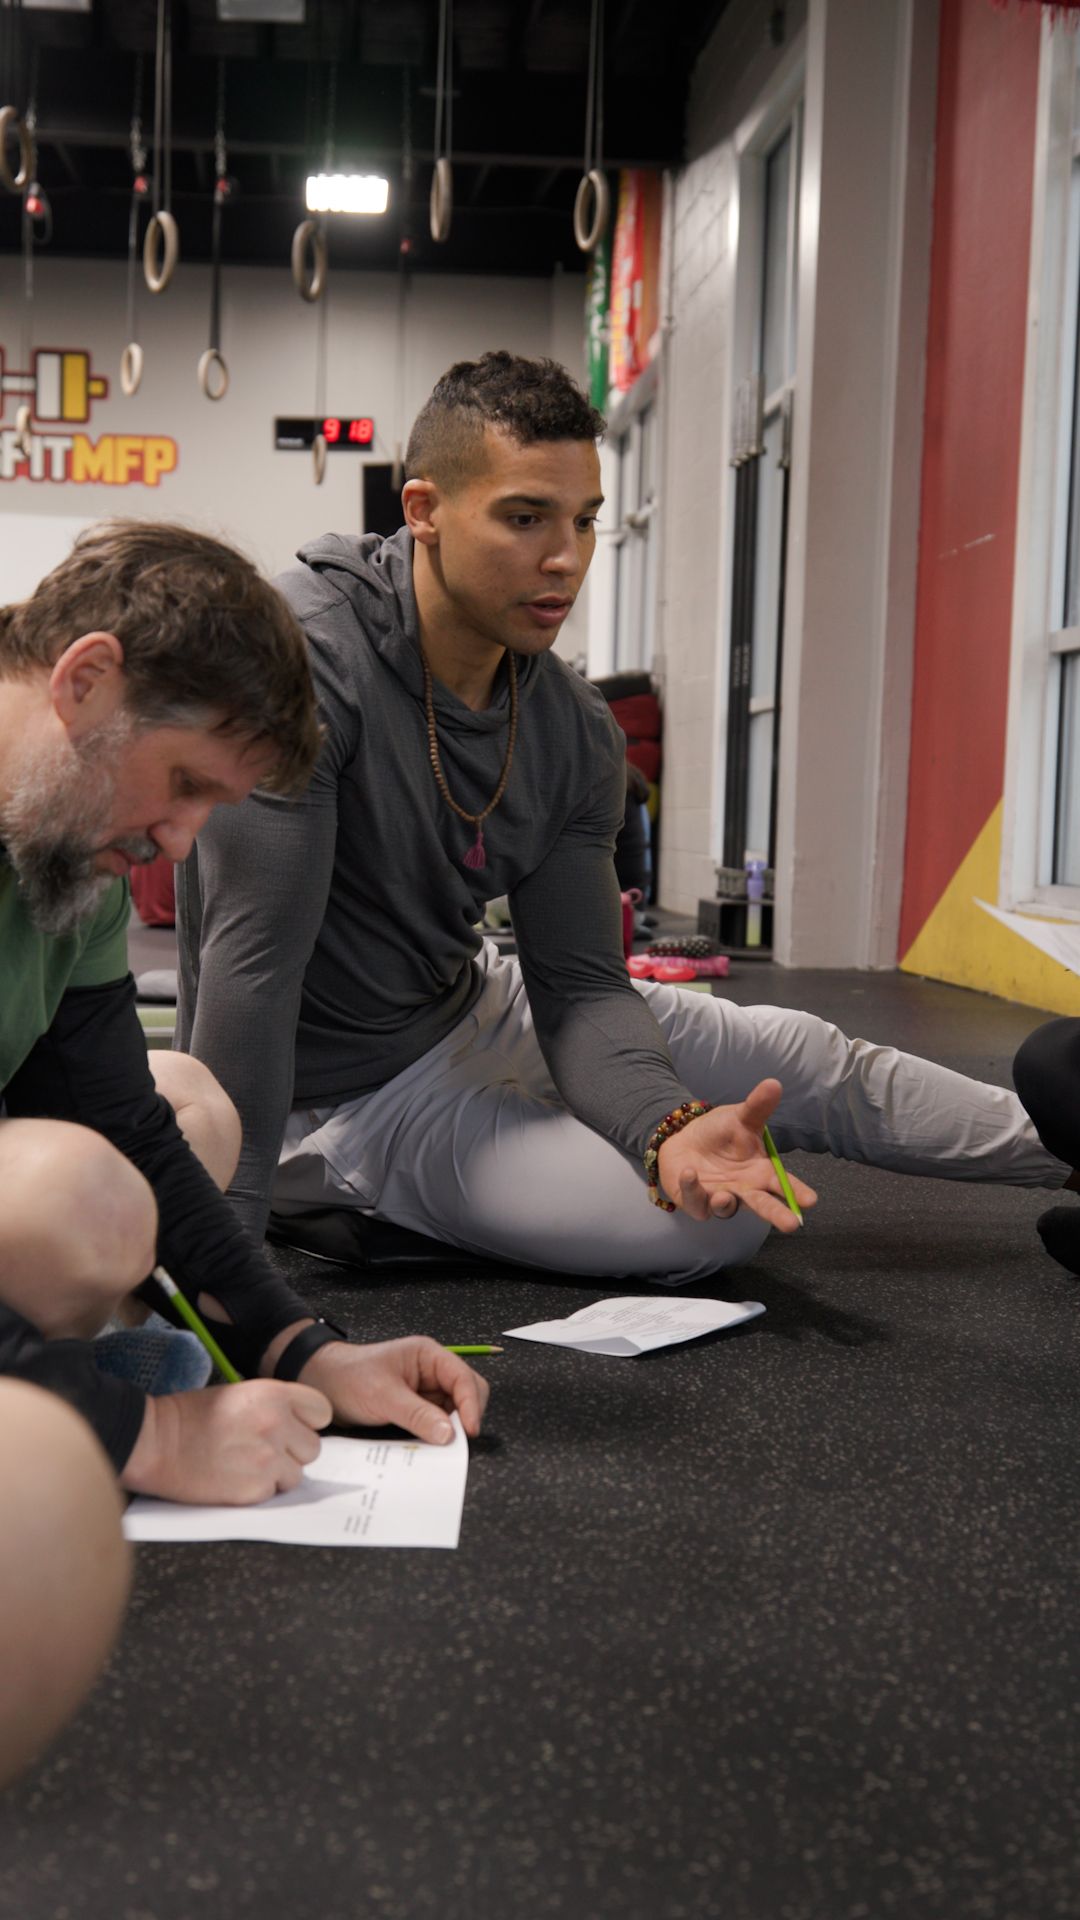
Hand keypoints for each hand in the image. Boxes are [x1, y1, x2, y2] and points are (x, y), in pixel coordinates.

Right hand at [121, 1380, 331, 1505]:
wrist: (155, 1442)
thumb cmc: (189, 1417)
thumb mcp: (239, 1395)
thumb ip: (273, 1407)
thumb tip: (296, 1428)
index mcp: (274, 1395)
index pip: (321, 1412)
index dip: (307, 1423)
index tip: (294, 1429)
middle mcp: (276, 1424)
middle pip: (312, 1448)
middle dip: (292, 1453)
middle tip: (263, 1452)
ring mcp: (267, 1457)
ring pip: (296, 1475)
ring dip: (276, 1475)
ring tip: (245, 1466)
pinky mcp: (254, 1488)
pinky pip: (272, 1494)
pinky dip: (257, 1491)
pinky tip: (234, 1478)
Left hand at [298, 1337, 490, 1445]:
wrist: (322, 1385)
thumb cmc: (349, 1377)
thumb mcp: (383, 1395)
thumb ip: (417, 1414)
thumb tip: (448, 1434)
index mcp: (428, 1356)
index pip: (464, 1378)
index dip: (471, 1404)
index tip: (469, 1431)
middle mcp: (432, 1372)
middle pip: (467, 1393)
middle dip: (465, 1417)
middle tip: (455, 1441)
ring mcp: (426, 1391)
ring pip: (454, 1412)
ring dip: (450, 1429)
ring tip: (439, 1446)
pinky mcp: (418, 1409)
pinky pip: (437, 1423)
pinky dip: (437, 1436)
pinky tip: (428, 1446)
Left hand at [656, 1077, 816, 1229]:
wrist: (685, 1139)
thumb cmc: (720, 1132)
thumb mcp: (740, 1117)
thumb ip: (757, 1106)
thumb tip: (774, 1083)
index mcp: (760, 1172)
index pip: (783, 1185)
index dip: (797, 1193)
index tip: (811, 1200)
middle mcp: (744, 1190)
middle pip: (763, 1206)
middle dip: (776, 1215)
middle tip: (791, 1225)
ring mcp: (720, 1198)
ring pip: (727, 1209)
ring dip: (726, 1203)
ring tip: (724, 1195)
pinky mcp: (696, 1203)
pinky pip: (695, 1201)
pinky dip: (692, 1188)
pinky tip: (690, 1173)